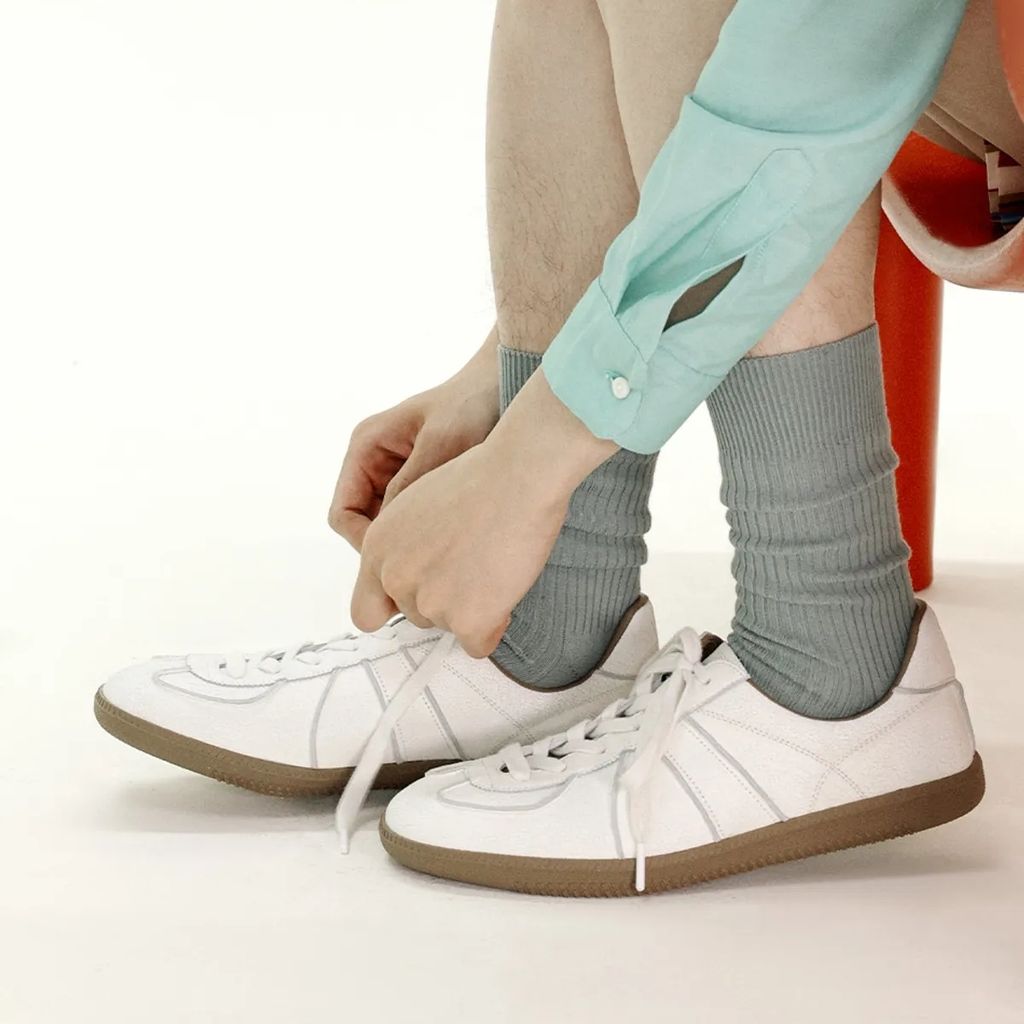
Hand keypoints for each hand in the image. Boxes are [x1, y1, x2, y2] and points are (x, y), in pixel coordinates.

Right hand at [327, 337, 498, 549]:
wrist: (505, 383)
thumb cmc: (471, 405)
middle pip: (364, 525)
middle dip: (389, 546)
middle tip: (427, 564)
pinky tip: (456, 536)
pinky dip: (428, 532)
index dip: (364, 542)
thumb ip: (410, 486)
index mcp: (366, 447)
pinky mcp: (422, 484)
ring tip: (445, 550)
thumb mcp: (440, 445)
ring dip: (411, 540)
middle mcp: (375, 463)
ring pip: (390, 527)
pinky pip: (414, 519)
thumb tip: (386, 535)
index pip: (343, 514)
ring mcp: (397, 474)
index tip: (400, 560)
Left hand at [351, 372, 617, 655]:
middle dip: (444, 600)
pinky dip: (493, 625)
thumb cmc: (481, 479)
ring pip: (450, 628)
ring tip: (492, 564)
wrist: (519, 476)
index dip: (394, 607)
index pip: (365, 611)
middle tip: (473, 562)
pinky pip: (477, 646)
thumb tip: (419, 578)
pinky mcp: (467, 620)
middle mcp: (395, 577)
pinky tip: (504, 586)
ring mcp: (430, 602)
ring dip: (472, 609)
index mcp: (377, 547)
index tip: (419, 597)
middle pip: (416, 618)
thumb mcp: (419, 507)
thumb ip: (405, 547)